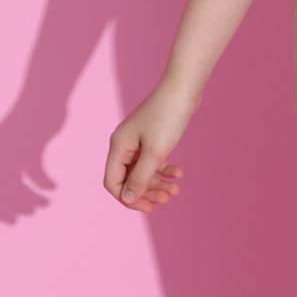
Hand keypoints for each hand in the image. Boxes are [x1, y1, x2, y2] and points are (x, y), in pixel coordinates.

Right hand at [104, 79, 196, 213]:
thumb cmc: (168, 118)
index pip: (112, 182)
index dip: (128, 198)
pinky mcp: (152, 137)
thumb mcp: (155, 153)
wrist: (183, 89)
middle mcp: (124, 145)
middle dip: (147, 192)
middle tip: (167, 199)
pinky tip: (179, 174)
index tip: (149, 207)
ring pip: (143, 171)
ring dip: (158, 183)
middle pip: (129, 179)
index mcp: (118, 147)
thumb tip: (126, 199)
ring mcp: (138, 141)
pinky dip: (165, 169)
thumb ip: (140, 178)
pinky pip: (154, 161)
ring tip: (176, 190)